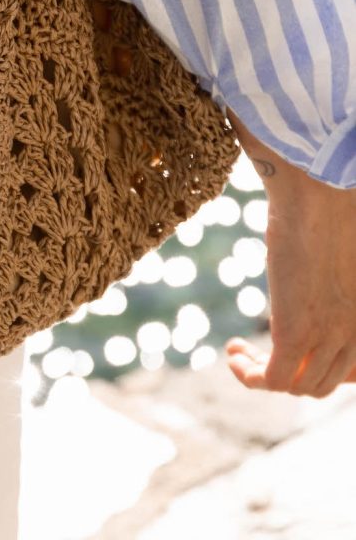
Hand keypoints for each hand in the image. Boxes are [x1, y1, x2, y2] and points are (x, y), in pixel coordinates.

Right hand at [222, 109, 355, 398]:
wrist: (318, 191)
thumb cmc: (332, 199)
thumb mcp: (346, 239)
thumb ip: (337, 258)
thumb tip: (313, 239)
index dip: (328, 367)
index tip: (300, 349)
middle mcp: (355, 331)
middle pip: (328, 382)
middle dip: (296, 375)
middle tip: (265, 353)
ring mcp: (327, 335)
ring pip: (303, 386)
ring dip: (270, 377)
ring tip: (244, 356)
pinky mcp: (294, 333)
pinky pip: (275, 379)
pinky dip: (252, 376)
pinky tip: (234, 354)